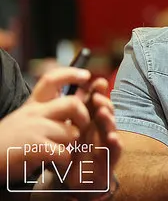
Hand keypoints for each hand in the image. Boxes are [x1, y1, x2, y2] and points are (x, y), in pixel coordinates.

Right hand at [0, 67, 91, 182]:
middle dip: (84, 117)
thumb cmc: (11, 143)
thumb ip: (50, 112)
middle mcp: (34, 112)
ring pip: (71, 132)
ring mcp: (34, 128)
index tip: (86, 76)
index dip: (71, 74)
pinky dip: (64, 160)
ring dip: (71, 145)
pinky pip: (64, 152)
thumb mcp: (28, 120)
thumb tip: (78, 101)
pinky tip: (56, 162)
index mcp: (33, 104)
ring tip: (60, 151)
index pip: (52, 79)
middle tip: (82, 128)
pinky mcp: (35, 146)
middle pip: (72, 104)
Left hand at [63, 77, 121, 198]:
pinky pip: (115, 152)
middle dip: (104, 103)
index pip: (98, 103)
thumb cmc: (76, 153)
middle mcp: (102, 130)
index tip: (98, 82)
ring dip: (109, 120)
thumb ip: (76, 112)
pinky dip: (116, 144)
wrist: (79, 181)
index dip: (100, 92)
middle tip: (96, 98)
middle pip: (107, 113)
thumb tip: (77, 87)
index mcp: (93, 122)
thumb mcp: (72, 131)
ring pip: (112, 129)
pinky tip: (113, 138)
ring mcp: (107, 144)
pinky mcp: (110, 160)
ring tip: (103, 113)